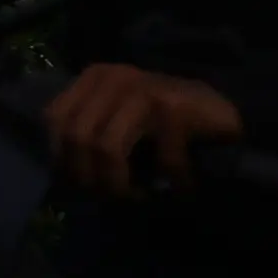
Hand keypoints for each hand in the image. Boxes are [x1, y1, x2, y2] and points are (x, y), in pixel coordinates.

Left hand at [42, 65, 245, 198]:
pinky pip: (160, 159)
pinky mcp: (173, 107)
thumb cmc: (166, 128)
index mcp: (93, 78)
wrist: (223, 115)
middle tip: (117, 199)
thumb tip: (60, 179)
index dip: (62, 160)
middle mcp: (113, 78)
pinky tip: (184, 186)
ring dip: (123, 185)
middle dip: (92, 179)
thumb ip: (89, 139)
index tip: (85, 189)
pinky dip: (173, 182)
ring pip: (105, 148)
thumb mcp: (118, 127)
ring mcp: (143, 89)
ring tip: (143, 198)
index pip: (53, 120)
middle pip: (76, 138)